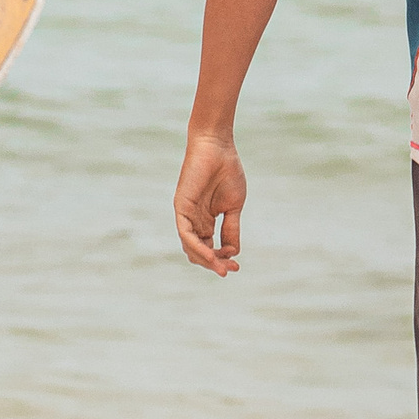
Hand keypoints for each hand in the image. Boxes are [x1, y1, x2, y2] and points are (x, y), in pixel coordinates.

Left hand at [174, 130, 246, 273]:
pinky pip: (186, 233)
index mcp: (205, 221)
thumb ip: (231, 229)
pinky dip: (197, 247)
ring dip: (206, 260)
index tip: (237, 266)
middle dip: (214, 264)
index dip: (221, 260)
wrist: (218, 147)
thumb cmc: (227, 172)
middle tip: (230, 270)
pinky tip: (210, 255)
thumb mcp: (233, 207)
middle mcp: (193, 221)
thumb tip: (233, 252)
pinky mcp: (181, 207)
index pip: (209, 249)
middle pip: (198, 252)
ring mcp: (186, 215)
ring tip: (222, 267)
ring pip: (190, 247)